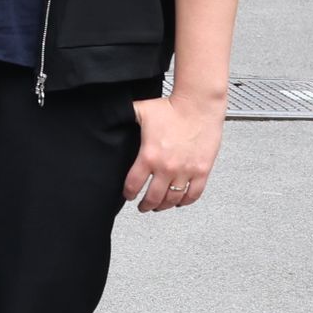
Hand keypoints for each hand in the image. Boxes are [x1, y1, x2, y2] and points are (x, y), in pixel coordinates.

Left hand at [125, 87, 222, 212]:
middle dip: (146, 205)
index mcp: (149, 156)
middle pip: (153, 198)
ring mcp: (186, 171)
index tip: (129, 195)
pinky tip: (180, 201)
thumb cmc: (172, 107)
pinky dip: (185, 201)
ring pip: (173, 199)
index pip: (133, 185)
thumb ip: (124, 118)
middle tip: (143, 207)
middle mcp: (167, 167)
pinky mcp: (202, 171)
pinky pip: (193, 194)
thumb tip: (109, 118)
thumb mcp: (140, 111)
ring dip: (164, 206)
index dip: (129, 193)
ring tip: (160, 206)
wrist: (198, 105)